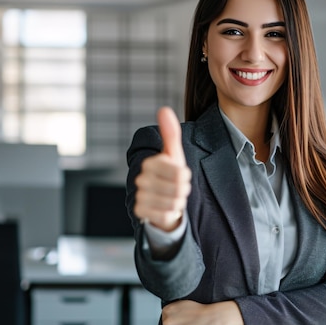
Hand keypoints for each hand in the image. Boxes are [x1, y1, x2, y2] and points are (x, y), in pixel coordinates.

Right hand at [134, 106, 191, 231]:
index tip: (182, 175)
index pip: (178, 172)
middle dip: (183, 190)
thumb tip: (164, 109)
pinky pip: (166, 215)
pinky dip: (171, 214)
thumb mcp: (173, 154)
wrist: (162, 200)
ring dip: (178, 202)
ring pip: (173, 203)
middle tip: (178, 188)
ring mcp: (140, 196)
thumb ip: (170, 133)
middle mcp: (141, 179)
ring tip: (174, 198)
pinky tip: (166, 209)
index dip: (185, 176)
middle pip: (178, 188)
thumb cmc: (170, 175)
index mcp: (150, 163)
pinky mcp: (141, 212)